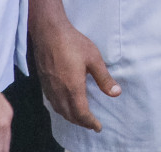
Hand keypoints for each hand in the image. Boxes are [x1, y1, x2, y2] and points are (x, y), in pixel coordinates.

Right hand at [32, 17, 120, 131]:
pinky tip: (66, 105)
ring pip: (60, 111)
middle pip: (70, 115)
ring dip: (71, 117)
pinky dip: (62, 110)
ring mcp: (50, 88)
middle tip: (91, 125)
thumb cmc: (73, 43)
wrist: (48, 33)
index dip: (90, 122)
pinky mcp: (44, 83)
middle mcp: (59, 92)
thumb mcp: (94, 58)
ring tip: (81, 118)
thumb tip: (116, 93)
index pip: (81, 113)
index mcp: (73, 88)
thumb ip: (104, 78)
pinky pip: (53, 103)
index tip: (98, 127)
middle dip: (81, 122)